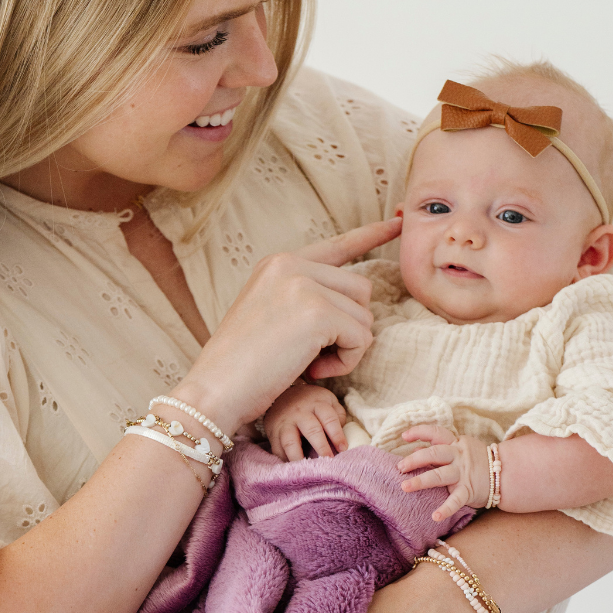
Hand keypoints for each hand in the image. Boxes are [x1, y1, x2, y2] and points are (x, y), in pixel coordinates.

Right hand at [171, 218, 401, 434]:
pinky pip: (361, 337)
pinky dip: (346, 362)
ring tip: (310, 364)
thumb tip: (354, 306)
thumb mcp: (269, 317)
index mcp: (277, 264)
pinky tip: (313, 371)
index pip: (336, 245)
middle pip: (360, 288)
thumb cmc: (239, 368)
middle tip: (315, 356)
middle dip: (349, 327)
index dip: (370, 235)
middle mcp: (290, 265)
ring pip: (364, 314)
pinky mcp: (317, 312)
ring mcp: (303, 285)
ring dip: (348, 347)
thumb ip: (304, 300)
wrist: (213, 391)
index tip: (398, 221)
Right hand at [265, 381, 347, 461]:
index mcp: (317, 403)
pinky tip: (293, 468)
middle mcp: (300, 412)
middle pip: (311, 430)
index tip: (342, 449)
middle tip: (328, 461)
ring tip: (307, 470)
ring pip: (290, 442)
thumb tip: (342, 439)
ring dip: (298, 457)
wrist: (282, 393)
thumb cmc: (312, 402)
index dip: (337, 435)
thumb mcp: (328, 400)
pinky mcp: (272, 431)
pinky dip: (284, 460)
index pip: (329, 419)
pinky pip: (277, 449)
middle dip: (321, 447)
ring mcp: (284, 422)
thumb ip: (338, 416)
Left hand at [398, 425, 491, 519]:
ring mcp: (463, 473)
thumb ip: (440, 450)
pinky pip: (456, 500)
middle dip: (414, 459)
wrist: (507, 473)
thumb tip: (416, 449)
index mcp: (455, 444)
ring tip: (404, 487)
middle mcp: (458, 456)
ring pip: (439, 475)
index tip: (404, 436)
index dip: (420, 432)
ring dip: (421, 481)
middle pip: (434, 453)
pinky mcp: (469, 490)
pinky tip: (435, 516)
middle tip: (399, 467)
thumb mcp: (461, 449)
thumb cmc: (478, 461)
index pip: (436, 433)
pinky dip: (445, 509)